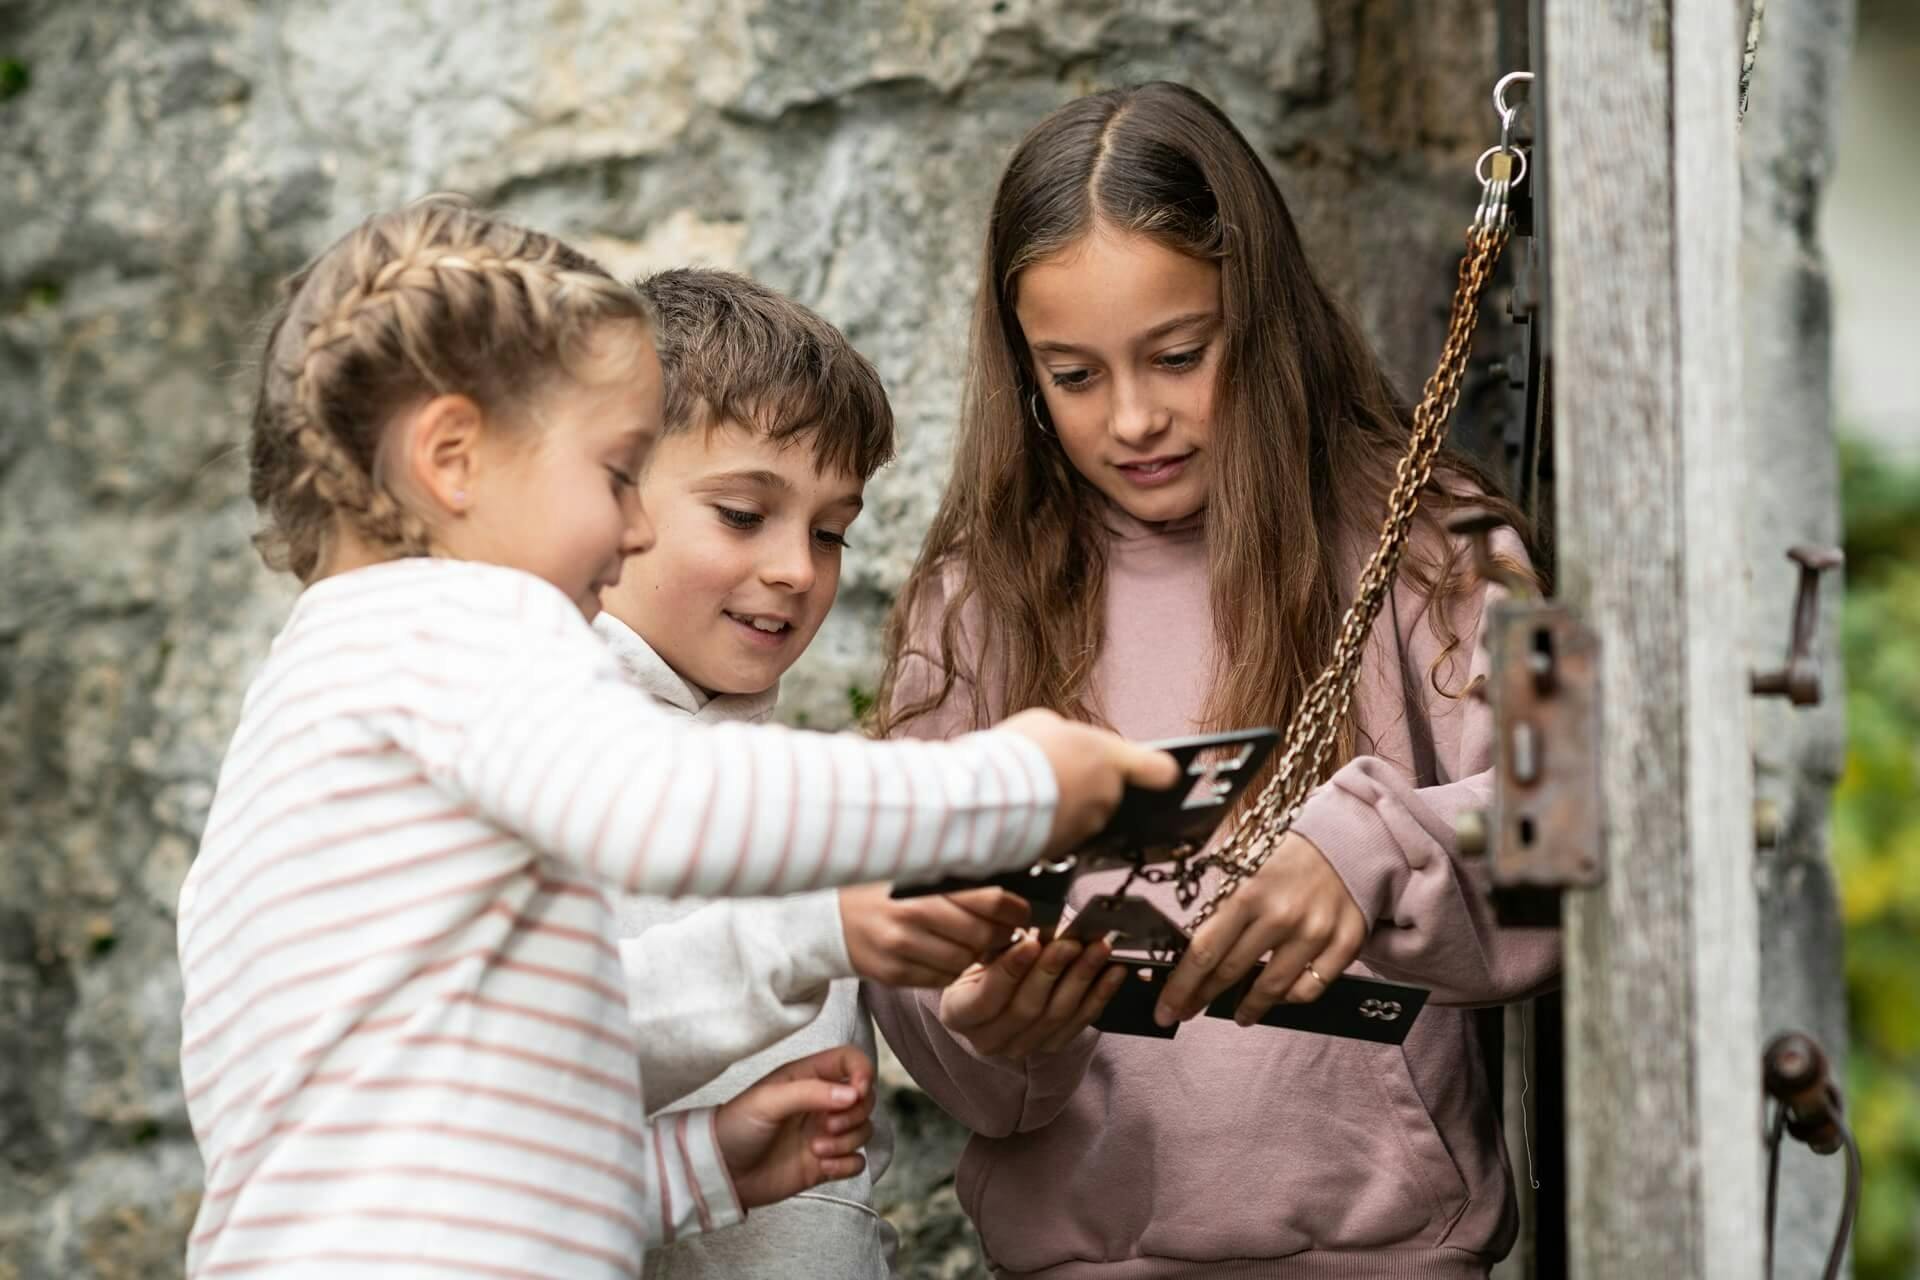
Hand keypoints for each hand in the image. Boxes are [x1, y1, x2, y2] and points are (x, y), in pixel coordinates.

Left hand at [716, 1045, 875, 1209]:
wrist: (720, 1173)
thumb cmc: (735, 1127)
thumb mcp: (767, 1100)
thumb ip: (810, 1092)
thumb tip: (853, 1093)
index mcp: (808, 1077)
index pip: (850, 1061)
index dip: (863, 1072)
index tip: (857, 1091)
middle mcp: (821, 1103)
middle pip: (865, 1099)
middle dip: (854, 1114)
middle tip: (828, 1126)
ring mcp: (824, 1133)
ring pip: (864, 1130)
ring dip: (848, 1142)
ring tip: (816, 1150)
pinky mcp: (825, 1163)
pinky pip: (857, 1161)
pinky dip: (847, 1165)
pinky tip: (822, 1167)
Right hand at [840, 883, 1030, 987]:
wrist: (827, 917)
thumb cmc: (880, 889)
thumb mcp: (916, 871)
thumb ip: (957, 878)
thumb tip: (1012, 884)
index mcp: (924, 885)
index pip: (991, 900)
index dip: (1016, 910)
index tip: (1022, 912)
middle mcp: (912, 916)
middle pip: (983, 935)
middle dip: (1001, 935)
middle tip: (1004, 930)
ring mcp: (901, 949)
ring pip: (965, 962)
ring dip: (977, 956)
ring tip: (975, 943)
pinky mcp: (893, 974)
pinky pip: (941, 979)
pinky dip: (951, 969)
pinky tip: (947, 954)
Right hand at [939, 934, 1124, 1058]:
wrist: (994, 986)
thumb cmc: (984, 961)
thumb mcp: (980, 949)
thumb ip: (1001, 942)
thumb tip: (1036, 926)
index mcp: (959, 1014)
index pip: (985, 998)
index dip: (1010, 971)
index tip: (1030, 943)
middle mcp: (988, 1038)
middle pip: (1025, 1008)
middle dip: (1051, 970)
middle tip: (1069, 942)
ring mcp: (1022, 1046)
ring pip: (1057, 1015)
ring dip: (1081, 978)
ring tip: (1096, 949)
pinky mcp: (1051, 1045)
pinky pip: (1080, 1022)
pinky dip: (1100, 994)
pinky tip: (1112, 972)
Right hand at [998, 709, 1178, 859]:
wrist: (991, 797)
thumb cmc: (1020, 752)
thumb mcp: (1045, 723)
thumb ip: (1071, 736)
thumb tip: (1070, 746)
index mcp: (1110, 759)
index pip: (1157, 768)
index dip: (1160, 770)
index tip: (1163, 773)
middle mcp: (1107, 796)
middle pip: (1109, 790)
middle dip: (1087, 783)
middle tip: (1054, 771)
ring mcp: (1088, 826)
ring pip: (1086, 813)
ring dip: (1068, 804)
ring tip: (1032, 790)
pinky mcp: (1067, 849)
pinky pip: (1065, 832)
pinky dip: (1051, 824)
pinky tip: (1027, 811)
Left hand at [1153, 830, 1366, 1026]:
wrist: (1345, 838)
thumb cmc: (1285, 854)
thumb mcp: (1242, 866)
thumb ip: (1217, 904)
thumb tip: (1186, 948)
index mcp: (1247, 892)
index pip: (1204, 951)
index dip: (1181, 987)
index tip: (1165, 1010)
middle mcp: (1281, 915)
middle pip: (1232, 972)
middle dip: (1204, 997)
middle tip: (1187, 1012)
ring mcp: (1316, 932)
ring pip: (1273, 989)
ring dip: (1249, 1007)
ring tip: (1239, 1015)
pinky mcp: (1346, 944)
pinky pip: (1310, 989)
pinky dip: (1290, 998)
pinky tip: (1279, 996)